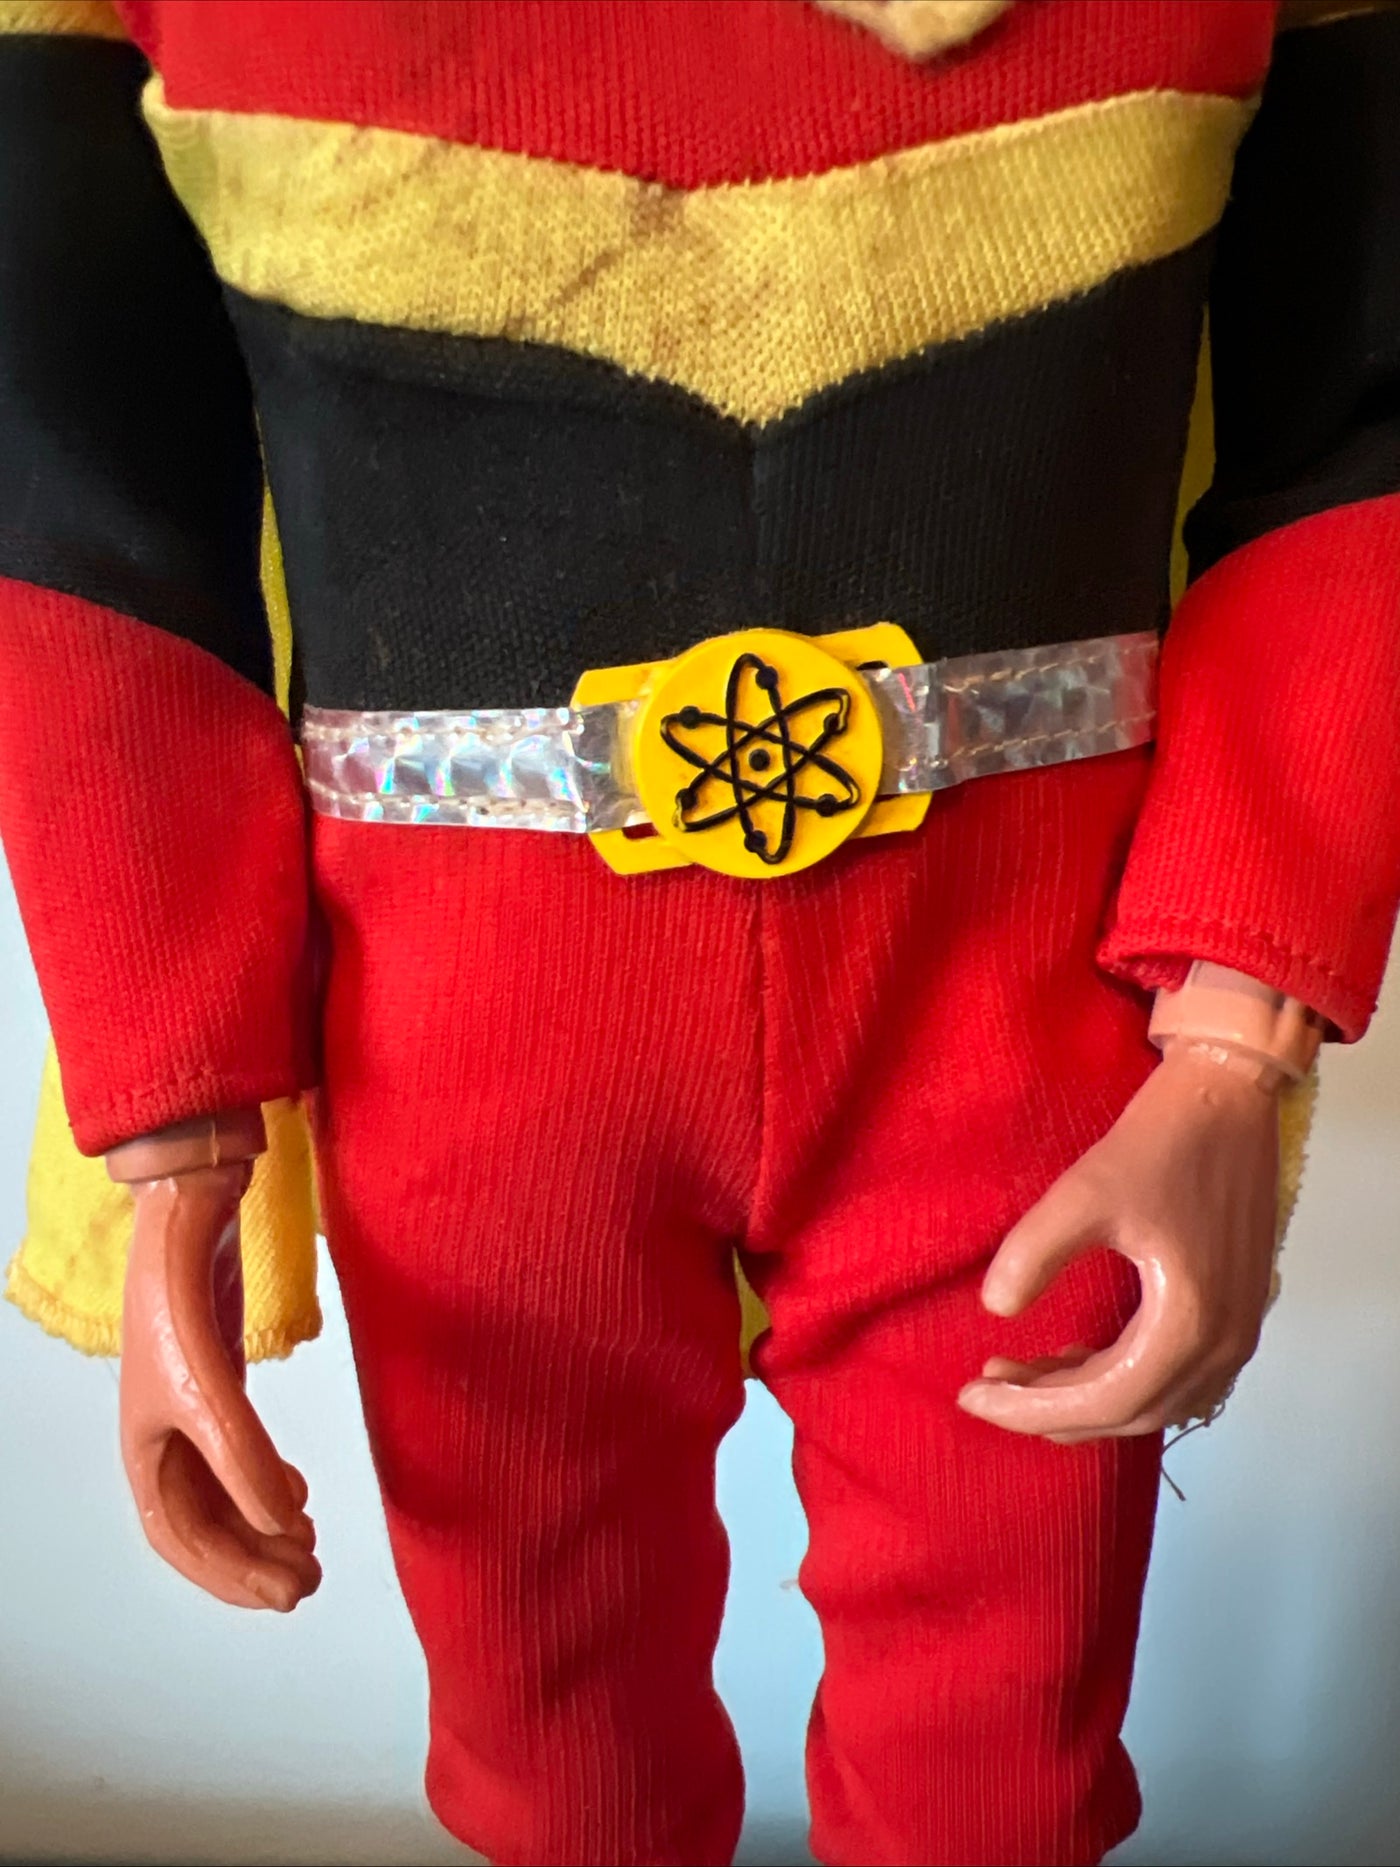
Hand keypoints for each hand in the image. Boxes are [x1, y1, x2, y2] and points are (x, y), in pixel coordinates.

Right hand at [119, 1161, 320, 1609]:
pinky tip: (298, 1498)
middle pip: (206, 1526)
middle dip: (253, 1561)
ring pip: (225, 1493)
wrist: (189, 1212)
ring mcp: (193, 1409)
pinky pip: (240, 1454)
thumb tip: (281, 1523)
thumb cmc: (178, 1294)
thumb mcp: (209, 1385)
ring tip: (309, 1551)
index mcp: (145, 1448)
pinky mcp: (219, 1379)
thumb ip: (244, 1456)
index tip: (283, 1596)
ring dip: (264, 1528)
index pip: (183, 1540)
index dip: (230, 1576)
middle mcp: (165, 1436)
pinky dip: (267, 1482)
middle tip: (308, 1584)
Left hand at [957, 1045, 1280, 1441]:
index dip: (1032, 1410)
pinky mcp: (1231, 1314)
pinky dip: (1115, 1378)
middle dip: (1050, 1409)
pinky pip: (1169, 1375)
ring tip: (1014, 1371)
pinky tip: (1069, 1356)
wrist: (1228, 1099)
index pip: (1105, 1401)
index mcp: (1191, 1323)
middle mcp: (1223, 1345)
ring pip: (1150, 1401)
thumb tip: (995, 1308)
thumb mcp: (1086, 1191)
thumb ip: (1035, 1252)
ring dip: (1082, 1397)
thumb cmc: (1163, 1141)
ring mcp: (1235, 1334)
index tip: (971, 1394)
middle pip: (1128, 1413)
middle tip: (985, 1385)